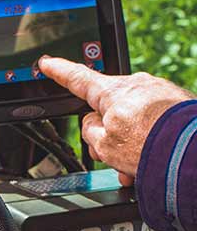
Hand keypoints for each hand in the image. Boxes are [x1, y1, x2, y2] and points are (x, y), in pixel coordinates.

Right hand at [38, 56, 192, 184]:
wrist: (192, 153)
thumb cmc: (151, 147)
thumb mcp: (103, 146)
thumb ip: (90, 131)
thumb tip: (94, 124)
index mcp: (112, 92)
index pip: (78, 79)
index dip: (59, 72)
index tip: (48, 63)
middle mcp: (137, 86)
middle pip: (108, 110)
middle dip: (108, 135)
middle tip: (112, 158)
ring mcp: (159, 93)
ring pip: (132, 121)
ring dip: (129, 145)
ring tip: (136, 167)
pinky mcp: (177, 104)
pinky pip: (153, 122)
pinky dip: (149, 141)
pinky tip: (152, 160)